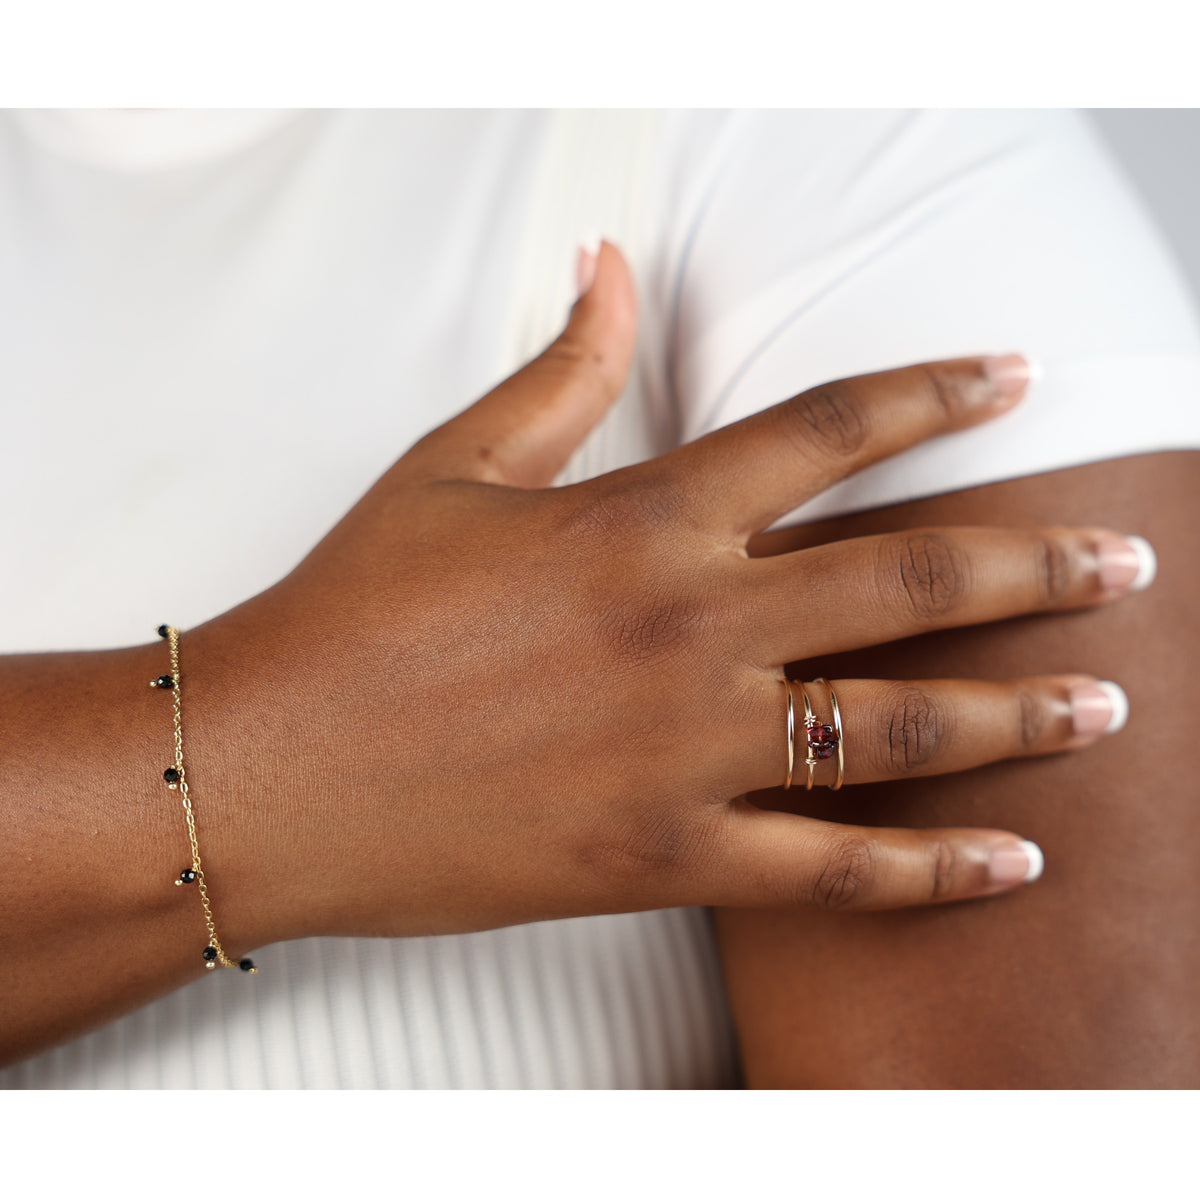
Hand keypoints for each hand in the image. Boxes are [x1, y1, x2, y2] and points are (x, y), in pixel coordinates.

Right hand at [194, 240, 1151, 944]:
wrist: (271, 765)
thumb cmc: (354, 613)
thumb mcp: (452, 470)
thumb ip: (556, 372)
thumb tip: (605, 273)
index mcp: (645, 520)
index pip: (830, 431)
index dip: (936, 393)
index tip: (1014, 379)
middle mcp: (691, 628)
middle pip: (910, 580)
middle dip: (1037, 565)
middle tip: (1127, 562)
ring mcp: (688, 751)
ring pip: (899, 727)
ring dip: (1021, 713)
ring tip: (1107, 705)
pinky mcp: (664, 857)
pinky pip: (830, 870)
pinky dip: (933, 868)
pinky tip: (1012, 859)